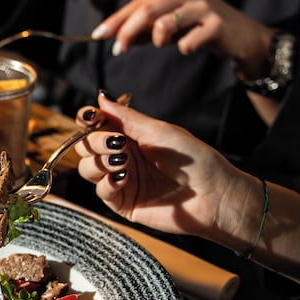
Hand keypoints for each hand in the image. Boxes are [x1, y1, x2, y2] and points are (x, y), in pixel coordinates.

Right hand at [72, 93, 254, 246]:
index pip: (96, 125)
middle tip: (115, 143)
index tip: (89, 117)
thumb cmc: (195, 160)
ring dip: (99, 162)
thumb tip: (101, 96)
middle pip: (86, 146)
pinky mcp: (123, 203)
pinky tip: (123, 178)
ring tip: (122, 161)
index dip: (87, 119)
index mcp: (131, 136)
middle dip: (94, 141)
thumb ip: (126, 117)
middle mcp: (123, 156)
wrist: (213, 196)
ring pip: (88, 169)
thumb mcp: (159, 131)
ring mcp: (122, 180)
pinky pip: (101, 192)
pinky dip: (107, 183)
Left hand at [92, 0, 276, 78]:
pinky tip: (189, 47)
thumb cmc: (200, 29)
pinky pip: (187, 42)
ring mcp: (203, 6)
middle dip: (126, 32)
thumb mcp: (170, 25)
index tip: (98, 35)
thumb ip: (144, 29)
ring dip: (157, 40)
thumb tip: (115, 37)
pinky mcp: (216, 25)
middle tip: (117, 50)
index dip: (116, 20)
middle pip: (146, 11)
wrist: (242, 37)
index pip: (137, 3)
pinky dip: (183, 48)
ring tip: (166, 44)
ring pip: (163, 24)